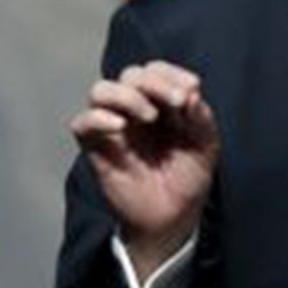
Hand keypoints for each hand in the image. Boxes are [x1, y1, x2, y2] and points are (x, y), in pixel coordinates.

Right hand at [69, 60, 219, 279]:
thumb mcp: (205, 146)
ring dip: (126, 95)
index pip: (156, 70)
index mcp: (160, 102)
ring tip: (149, 116)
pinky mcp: (96, 147)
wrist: (173, 217)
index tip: (191, 90)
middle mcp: (134, 109)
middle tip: (176, 103)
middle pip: (130, 74)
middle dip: (155, 83)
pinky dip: (98, 117)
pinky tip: (121, 126)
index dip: (171, 73)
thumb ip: (201, 118)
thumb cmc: (188, 179)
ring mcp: (113, 126)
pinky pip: (82, 122)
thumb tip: (191, 92)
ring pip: (101, 90)